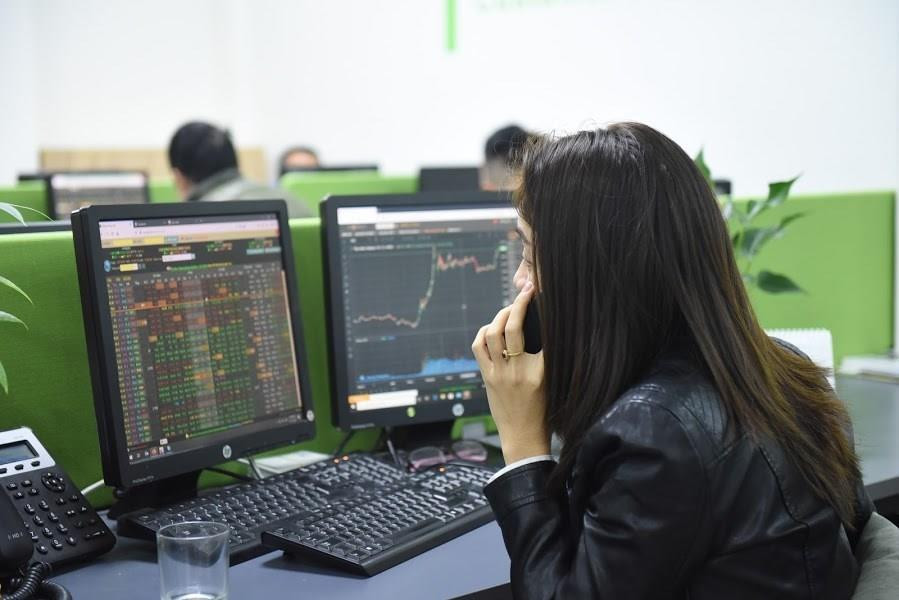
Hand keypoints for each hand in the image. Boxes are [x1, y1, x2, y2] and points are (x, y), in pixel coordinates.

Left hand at [471, 281, 549, 463]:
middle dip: (517, 304)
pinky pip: (479, 347)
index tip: (536, 291)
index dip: (532, 308)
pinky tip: (492, 328)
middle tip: (524, 293)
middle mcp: (517, 370)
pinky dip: (484, 332)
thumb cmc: (542, 408)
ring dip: (498, 316)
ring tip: (508, 310)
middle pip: (511, 328)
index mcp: (539, 370)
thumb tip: (546, 328)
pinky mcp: (487, 378)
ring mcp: (499, 374)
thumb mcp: (552, 380)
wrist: (523, 435)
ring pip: (491, 334)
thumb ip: (547, 356)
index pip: (539, 332)